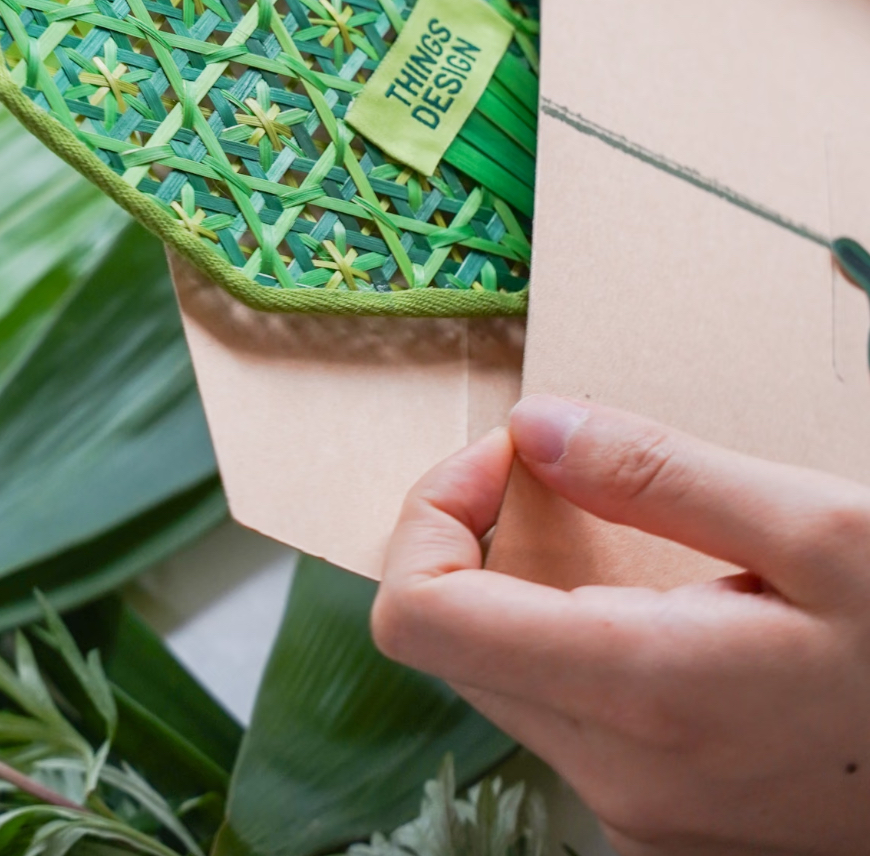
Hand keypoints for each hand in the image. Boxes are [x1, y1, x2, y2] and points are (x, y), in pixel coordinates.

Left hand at [372, 397, 869, 854]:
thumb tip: (534, 425)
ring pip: (508, 680)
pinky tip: (671, 618)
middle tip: (564, 469)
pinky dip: (578, 648)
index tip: (505, 457)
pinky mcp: (661, 829)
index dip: (432, 513)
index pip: (420, 616)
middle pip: (456, 643)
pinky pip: (568, 721)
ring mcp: (637, 816)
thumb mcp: (819, 531)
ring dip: (531, 593)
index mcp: (640, 690)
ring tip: (635, 543)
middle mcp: (616, 776)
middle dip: (479, 538)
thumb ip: (658, 473)